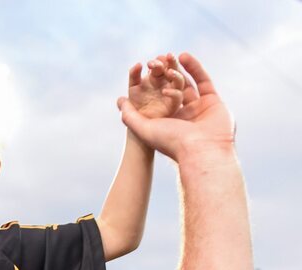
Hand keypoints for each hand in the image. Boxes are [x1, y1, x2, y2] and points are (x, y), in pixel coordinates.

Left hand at [118, 53, 234, 161]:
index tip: (145, 71)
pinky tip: (183, 56)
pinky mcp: (213, 101)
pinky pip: (203, 80)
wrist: (200, 151)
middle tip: (157, 61)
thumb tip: (119, 101)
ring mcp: (200, 108)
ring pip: (188, 83)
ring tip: (169, 56)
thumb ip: (130, 116)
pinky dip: (194, 67)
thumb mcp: (144, 129)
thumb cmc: (172, 142)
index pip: (158, 101)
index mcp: (169, 123)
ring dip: (178, 69)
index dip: (152, 85)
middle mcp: (184, 116)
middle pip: (174, 89)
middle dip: (165, 75)